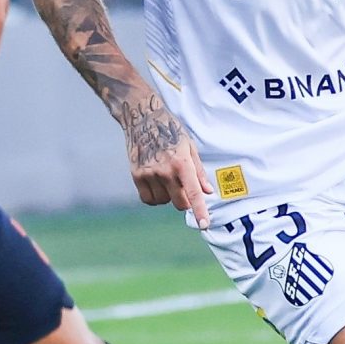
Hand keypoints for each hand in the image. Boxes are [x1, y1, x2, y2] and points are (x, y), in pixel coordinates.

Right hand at [121, 96, 212, 227]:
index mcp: (182, 163)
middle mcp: (165, 171)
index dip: (200, 211)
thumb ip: (198, 172)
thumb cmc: (170, 131)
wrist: (143, 118)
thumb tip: (208, 192)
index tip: (204, 225)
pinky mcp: (136, 176)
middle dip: (185, 201)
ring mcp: (149, 174)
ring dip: (168, 197)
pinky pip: (148, 200)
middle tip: (183, 187)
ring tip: (166, 178)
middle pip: (180, 203)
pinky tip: (157, 185)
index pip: (194, 193)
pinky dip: (155, 198)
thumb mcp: (190, 147)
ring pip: (164, 202)